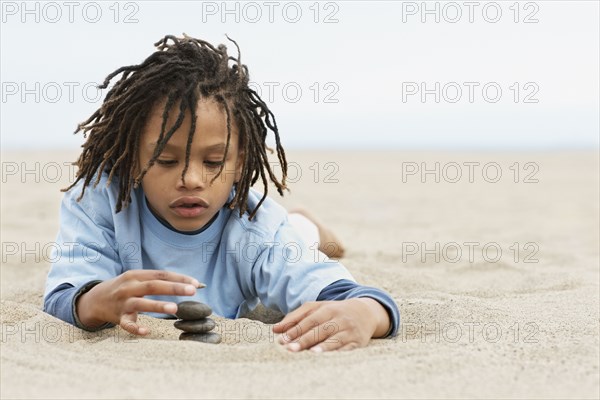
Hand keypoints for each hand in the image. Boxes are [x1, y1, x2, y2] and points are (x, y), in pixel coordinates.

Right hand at [75, 270, 202, 335]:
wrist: (95, 299)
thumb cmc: (125, 288)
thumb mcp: (138, 279)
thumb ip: (159, 281)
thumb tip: (191, 285)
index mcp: (136, 275)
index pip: (161, 274)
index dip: (179, 278)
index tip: (197, 284)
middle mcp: (129, 287)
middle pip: (153, 286)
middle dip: (173, 288)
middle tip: (192, 291)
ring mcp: (123, 303)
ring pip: (141, 303)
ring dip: (158, 305)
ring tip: (175, 308)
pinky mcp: (118, 317)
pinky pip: (127, 324)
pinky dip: (136, 328)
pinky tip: (147, 332)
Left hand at [272, 298, 390, 351]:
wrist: (366, 312)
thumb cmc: (335, 312)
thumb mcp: (317, 308)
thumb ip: (296, 317)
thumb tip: (275, 329)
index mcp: (327, 309)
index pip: (310, 319)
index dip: (296, 329)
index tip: (283, 339)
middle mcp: (339, 318)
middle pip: (320, 329)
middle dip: (305, 339)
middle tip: (290, 349)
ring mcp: (349, 330)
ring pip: (334, 339)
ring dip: (322, 347)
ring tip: (310, 353)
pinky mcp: (358, 341)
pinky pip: (347, 348)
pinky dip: (338, 353)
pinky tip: (328, 358)